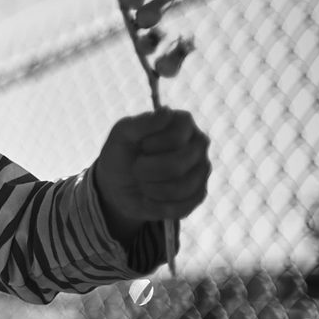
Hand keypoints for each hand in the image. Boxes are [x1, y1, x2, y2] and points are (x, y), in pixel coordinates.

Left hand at [93, 109, 210, 238]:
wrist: (116, 185)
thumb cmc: (121, 154)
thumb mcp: (121, 136)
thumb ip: (141, 123)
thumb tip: (166, 111)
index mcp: (183, 123)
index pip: (176, 138)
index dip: (151, 145)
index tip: (140, 145)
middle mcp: (199, 144)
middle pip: (178, 165)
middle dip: (146, 170)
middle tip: (137, 167)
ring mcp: (202, 170)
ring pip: (180, 188)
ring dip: (150, 188)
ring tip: (142, 182)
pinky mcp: (199, 195)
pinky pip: (181, 207)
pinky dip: (156, 205)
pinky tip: (150, 196)